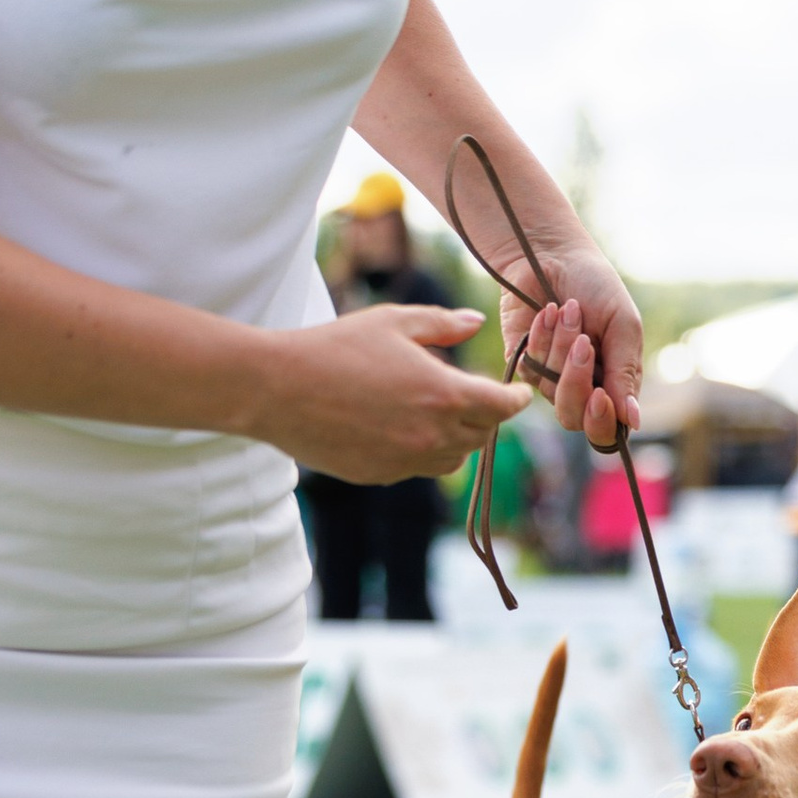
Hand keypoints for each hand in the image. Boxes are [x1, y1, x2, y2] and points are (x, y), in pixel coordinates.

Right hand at [259, 303, 530, 484]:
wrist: (278, 389)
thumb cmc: (336, 346)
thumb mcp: (393, 322)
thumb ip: (442, 324)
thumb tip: (477, 323)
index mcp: (444, 395)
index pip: (502, 407)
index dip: (515, 399)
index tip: (518, 393)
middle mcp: (432, 435)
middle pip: (481, 436)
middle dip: (484, 416)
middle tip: (475, 397)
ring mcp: (406, 461)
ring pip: (452, 459)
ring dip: (455, 438)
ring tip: (436, 413)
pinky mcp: (380, 475)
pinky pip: (416, 468)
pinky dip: (419, 451)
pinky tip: (398, 427)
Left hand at [499, 251, 643, 450]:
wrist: (552, 254)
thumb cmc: (594, 285)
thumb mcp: (621, 324)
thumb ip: (625, 372)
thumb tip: (634, 422)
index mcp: (612, 381)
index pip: (606, 427)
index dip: (601, 420)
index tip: (600, 395)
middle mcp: (581, 385)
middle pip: (573, 418)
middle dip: (576, 382)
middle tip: (582, 343)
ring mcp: (550, 376)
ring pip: (550, 392)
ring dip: (561, 348)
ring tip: (568, 311)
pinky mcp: (523, 361)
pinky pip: (529, 369)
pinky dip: (541, 338)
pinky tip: (547, 312)